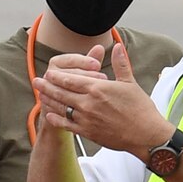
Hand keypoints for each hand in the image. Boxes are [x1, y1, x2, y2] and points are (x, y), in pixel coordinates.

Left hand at [39, 40, 173, 155]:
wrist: (145, 135)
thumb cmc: (140, 109)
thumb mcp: (130, 83)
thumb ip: (120, 64)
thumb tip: (116, 46)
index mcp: (98, 88)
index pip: (71, 79)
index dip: (57, 76)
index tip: (49, 72)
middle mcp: (89, 103)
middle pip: (61, 92)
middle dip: (47, 86)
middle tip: (36, 81)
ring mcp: (86, 119)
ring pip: (61, 108)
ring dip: (49, 101)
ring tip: (40, 95)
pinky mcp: (88, 133)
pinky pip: (66, 125)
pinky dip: (56, 119)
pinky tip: (49, 115)